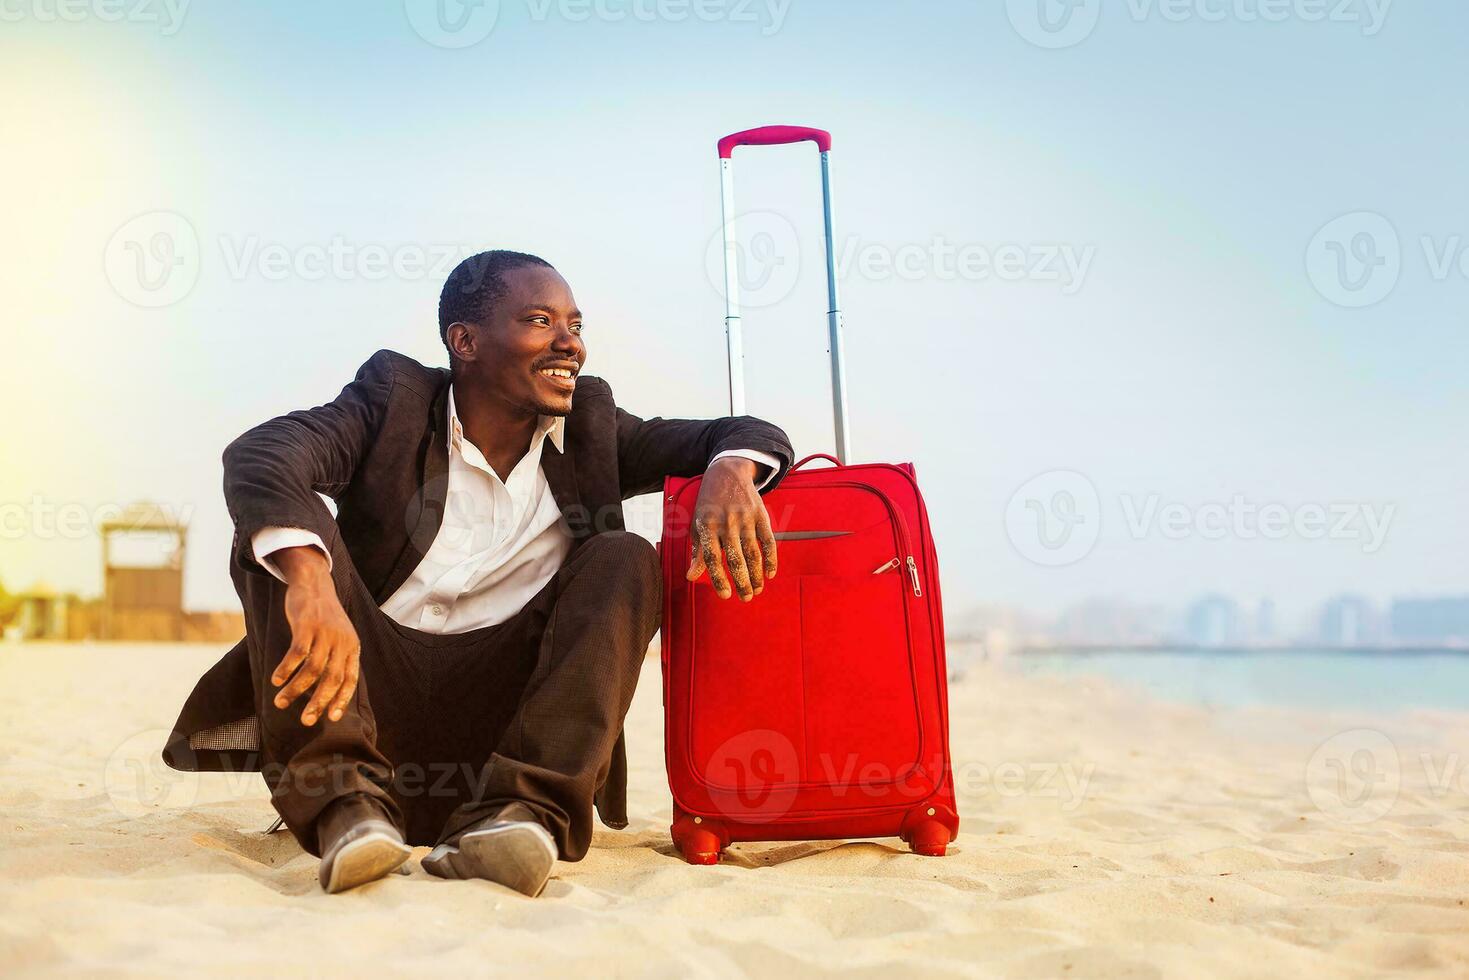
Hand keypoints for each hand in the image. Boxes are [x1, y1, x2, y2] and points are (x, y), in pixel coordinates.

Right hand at [269, 545, 360, 726]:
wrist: (315, 584)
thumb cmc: (324, 618)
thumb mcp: (339, 638)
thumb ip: (336, 660)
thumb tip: (327, 693)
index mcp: (352, 647)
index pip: (350, 679)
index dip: (341, 700)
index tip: (331, 718)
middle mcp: (342, 642)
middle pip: (332, 678)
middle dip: (318, 703)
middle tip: (305, 721)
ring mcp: (325, 633)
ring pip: (312, 669)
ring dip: (295, 690)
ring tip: (280, 702)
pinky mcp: (307, 625)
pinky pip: (297, 653)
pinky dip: (286, 669)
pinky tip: (276, 680)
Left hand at [685, 457, 777, 601]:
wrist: (727, 472)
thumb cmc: (708, 504)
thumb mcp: (697, 524)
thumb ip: (697, 551)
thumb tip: (691, 577)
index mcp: (707, 526)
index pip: (713, 558)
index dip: (719, 579)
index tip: (725, 595)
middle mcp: (726, 523)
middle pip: (736, 559)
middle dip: (742, 582)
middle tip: (746, 598)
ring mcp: (745, 518)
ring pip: (753, 553)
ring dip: (757, 575)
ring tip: (757, 590)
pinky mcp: (761, 515)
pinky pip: (768, 541)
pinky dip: (771, 558)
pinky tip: (770, 573)